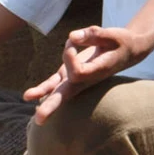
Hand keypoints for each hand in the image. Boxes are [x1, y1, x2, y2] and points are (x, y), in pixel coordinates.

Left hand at [23, 25, 148, 124]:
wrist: (127, 51)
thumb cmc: (120, 42)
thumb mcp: (111, 34)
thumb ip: (92, 35)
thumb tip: (70, 37)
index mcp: (97, 72)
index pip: (77, 72)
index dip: (69, 55)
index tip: (72, 41)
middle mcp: (86, 79)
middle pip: (66, 95)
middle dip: (52, 106)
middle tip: (39, 120)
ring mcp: (76, 79)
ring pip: (58, 94)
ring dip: (44, 101)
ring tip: (26, 102)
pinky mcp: (69, 74)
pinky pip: (54, 84)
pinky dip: (42, 89)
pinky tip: (28, 96)